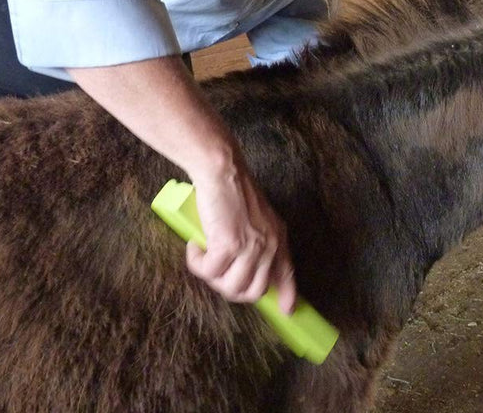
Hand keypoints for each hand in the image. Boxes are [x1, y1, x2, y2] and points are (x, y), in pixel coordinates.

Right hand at [185, 166, 296, 313]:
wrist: (222, 172)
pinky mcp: (228, 246)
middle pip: (253, 291)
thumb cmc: (233, 191)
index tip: (288, 310)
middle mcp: (268, 246)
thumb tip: (249, 266)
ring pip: (230, 288)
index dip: (288, 295)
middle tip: (216, 269)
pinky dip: (196, 263)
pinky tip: (195, 246)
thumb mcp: (257, 217)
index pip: (287, 273)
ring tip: (204, 256)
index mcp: (278, 237)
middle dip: (230, 287)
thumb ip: (259, 240)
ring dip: (212, 277)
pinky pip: (208, 272)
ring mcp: (250, 248)